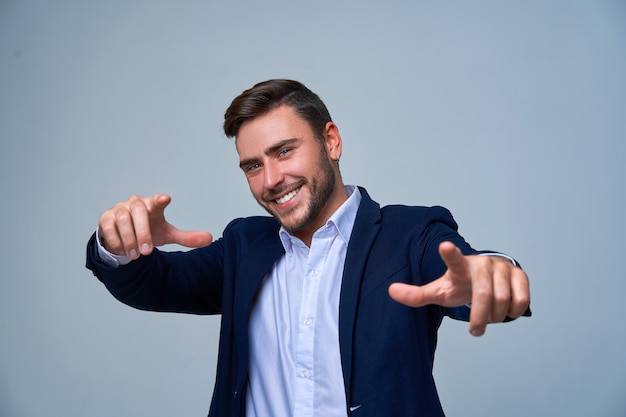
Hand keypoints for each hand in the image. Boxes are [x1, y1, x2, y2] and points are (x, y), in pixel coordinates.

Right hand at [98, 194, 212, 259]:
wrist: (124, 236)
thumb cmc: (148, 230)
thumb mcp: (167, 235)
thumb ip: (186, 237)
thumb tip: (209, 239)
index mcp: (151, 205)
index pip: (156, 200)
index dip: (160, 200)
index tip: (166, 199)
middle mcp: (134, 204)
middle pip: (138, 213)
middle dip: (143, 233)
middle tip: (147, 252)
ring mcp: (118, 209)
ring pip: (123, 221)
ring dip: (129, 240)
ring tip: (135, 255)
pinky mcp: (105, 218)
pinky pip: (109, 228)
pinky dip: (116, 241)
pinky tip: (122, 251)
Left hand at [388, 241, 529, 336]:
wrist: (487, 278)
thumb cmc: (460, 285)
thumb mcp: (439, 291)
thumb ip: (417, 295)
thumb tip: (390, 291)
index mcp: (459, 267)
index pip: (454, 260)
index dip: (450, 254)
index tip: (444, 245)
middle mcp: (481, 264)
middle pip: (483, 297)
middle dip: (479, 319)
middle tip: (474, 331)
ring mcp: (502, 267)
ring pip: (502, 302)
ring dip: (495, 318)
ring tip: (488, 318)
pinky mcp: (519, 274)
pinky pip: (520, 301)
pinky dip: (512, 313)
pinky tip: (504, 310)